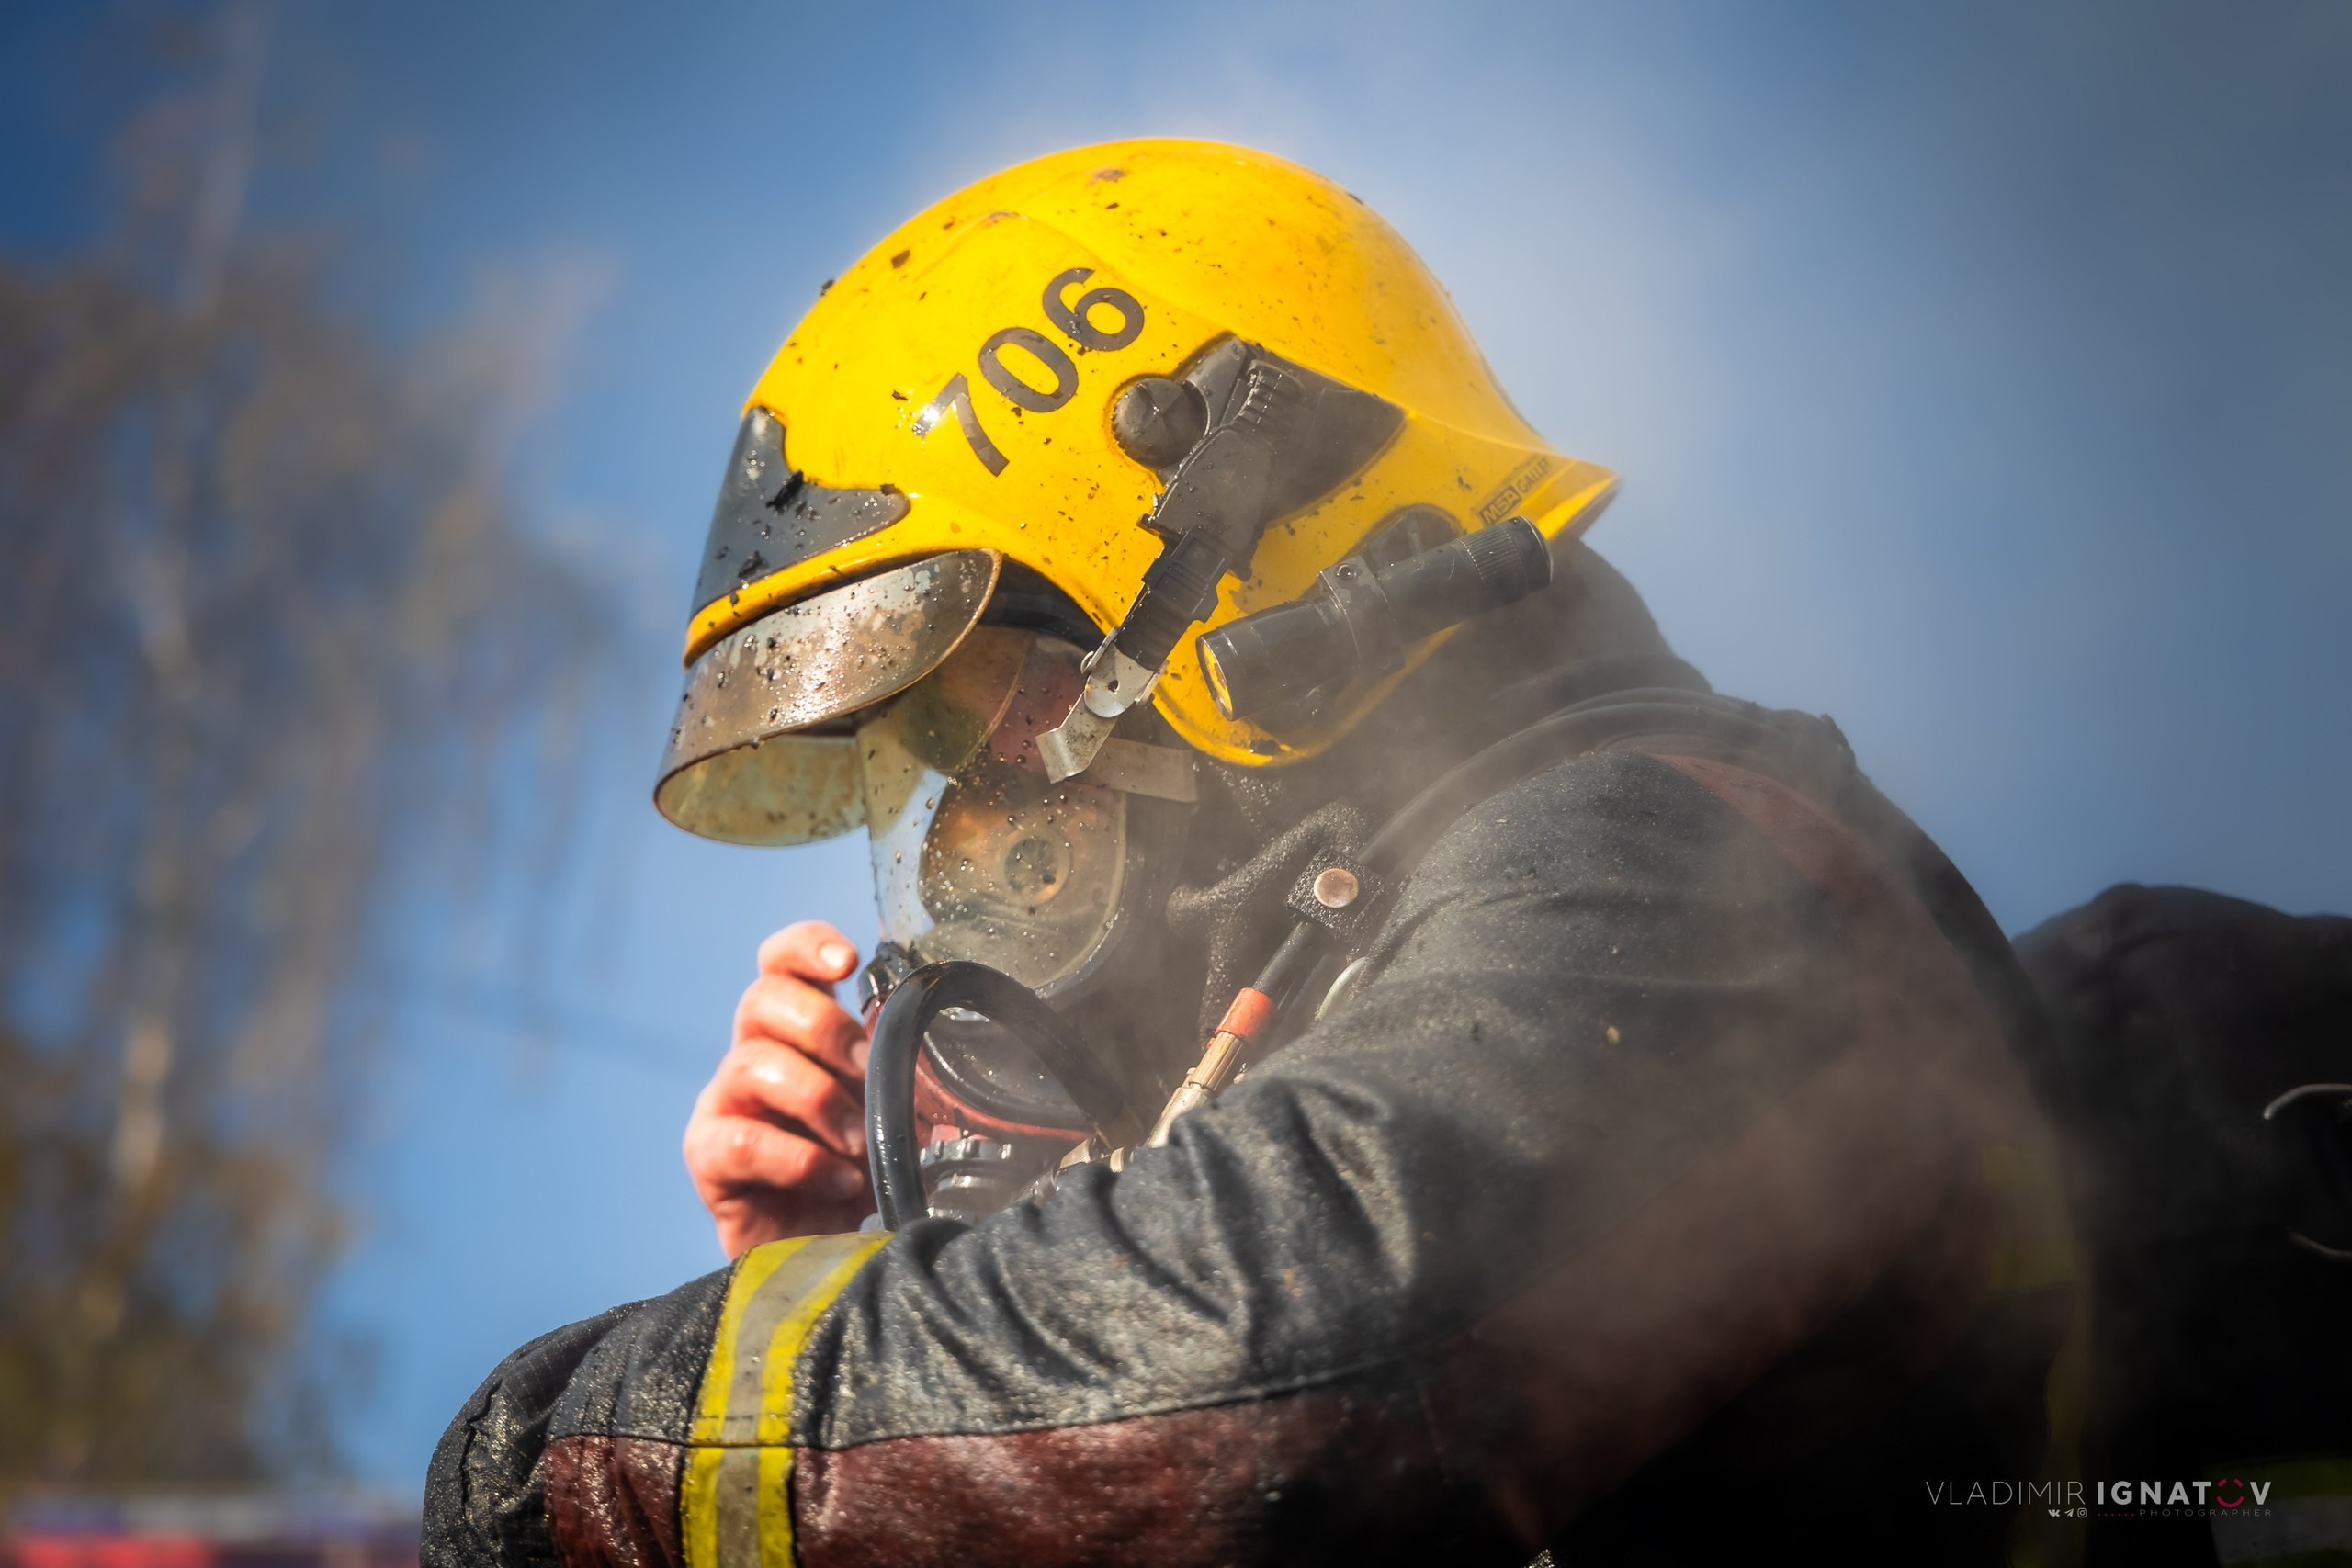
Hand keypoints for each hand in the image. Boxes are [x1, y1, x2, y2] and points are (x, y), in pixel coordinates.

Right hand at [685, 922, 874, 1256]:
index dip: (805, 946)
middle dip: (826, 1031)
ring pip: (752, 1063)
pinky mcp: (709, 1159)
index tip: (846, 962)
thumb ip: (907, 1075)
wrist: (830, 1258)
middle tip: (869, 1076)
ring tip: (861, 1145)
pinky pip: (739, 1139)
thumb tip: (944, 1047)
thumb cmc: (863, 1176)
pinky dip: (798, 1158)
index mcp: (798, 1035)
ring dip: (819, 1101)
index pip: (780, 962)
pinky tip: (837, 1180)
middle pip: (762, 999)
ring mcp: (725, 1105)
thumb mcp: (898, 1115)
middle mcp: (753, 1057)